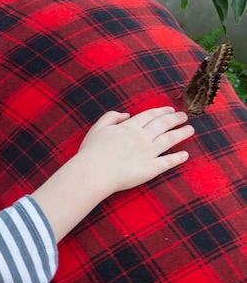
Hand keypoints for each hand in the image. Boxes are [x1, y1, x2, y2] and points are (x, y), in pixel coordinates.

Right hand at [75, 107, 192, 196]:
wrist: (94, 172)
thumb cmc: (92, 151)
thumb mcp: (97, 128)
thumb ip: (111, 117)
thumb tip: (126, 114)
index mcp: (129, 126)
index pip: (150, 115)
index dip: (162, 111)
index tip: (171, 110)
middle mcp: (142, 137)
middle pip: (163, 124)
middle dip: (176, 119)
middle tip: (184, 116)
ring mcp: (148, 153)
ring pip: (170, 140)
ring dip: (182, 133)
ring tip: (190, 130)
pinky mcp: (151, 169)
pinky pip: (168, 161)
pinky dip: (178, 158)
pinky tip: (185, 155)